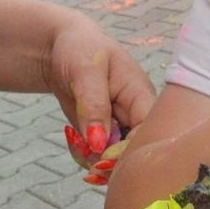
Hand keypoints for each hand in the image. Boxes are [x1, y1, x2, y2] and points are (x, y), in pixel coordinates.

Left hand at [46, 13, 154, 175]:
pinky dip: (83, 154)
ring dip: (92, 158)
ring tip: (73, 138)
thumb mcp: (86, 70)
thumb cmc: (80, 48)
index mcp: (142, 96)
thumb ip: (93, 105)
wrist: (60, 47)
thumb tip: (99, 143)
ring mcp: (121, 127)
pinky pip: (98, 156)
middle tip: (82, 149)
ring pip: (116, 161)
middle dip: (108, 160)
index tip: (101, 155)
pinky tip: (71, 136)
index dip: (128, 151)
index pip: (149, 133)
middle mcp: (136, 116)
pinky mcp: (104, 134)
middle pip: (134, 153)